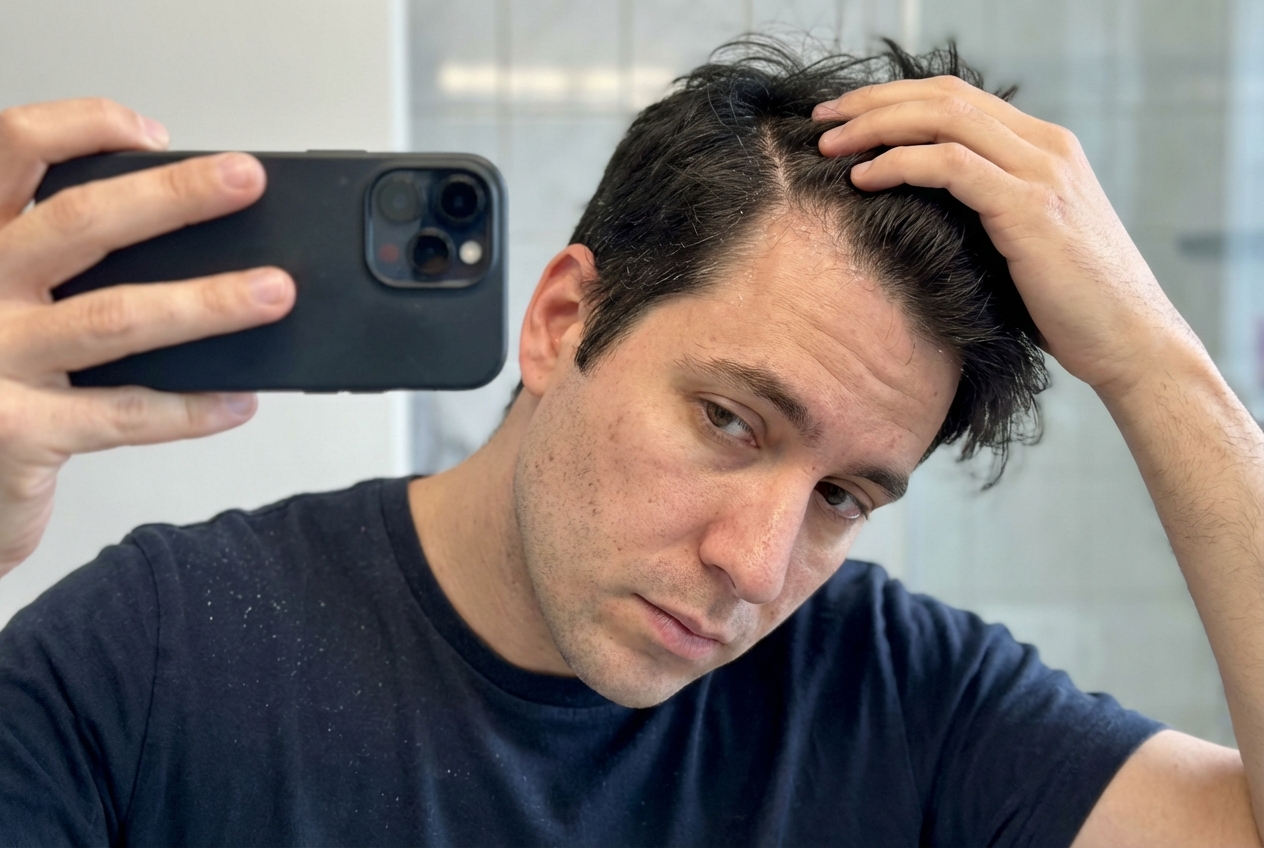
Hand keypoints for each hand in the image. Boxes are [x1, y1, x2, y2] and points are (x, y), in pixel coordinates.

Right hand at [0, 99, 294, 576]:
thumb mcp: (10, 301)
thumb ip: (69, 263)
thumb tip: (192, 237)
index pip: (12, 149)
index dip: (83, 126)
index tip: (156, 134)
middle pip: (77, 222)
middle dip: (173, 197)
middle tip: (246, 183)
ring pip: (114, 316)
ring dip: (205, 301)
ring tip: (274, 291)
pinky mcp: (17, 432)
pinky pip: (124, 414)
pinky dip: (192, 408)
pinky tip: (240, 400)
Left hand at [813, 77, 1200, 398]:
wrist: (1130, 340)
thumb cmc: (1072, 305)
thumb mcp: (1028, 241)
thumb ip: (989, 209)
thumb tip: (924, 212)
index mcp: (1045, 146)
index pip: (957, 97)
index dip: (894, 98)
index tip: (843, 116)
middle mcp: (1046, 146)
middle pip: (943, 96)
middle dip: (873, 101)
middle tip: (821, 118)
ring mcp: (1041, 172)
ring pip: (943, 120)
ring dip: (876, 126)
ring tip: (829, 146)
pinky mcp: (1030, 208)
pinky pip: (950, 166)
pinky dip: (900, 164)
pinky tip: (863, 178)